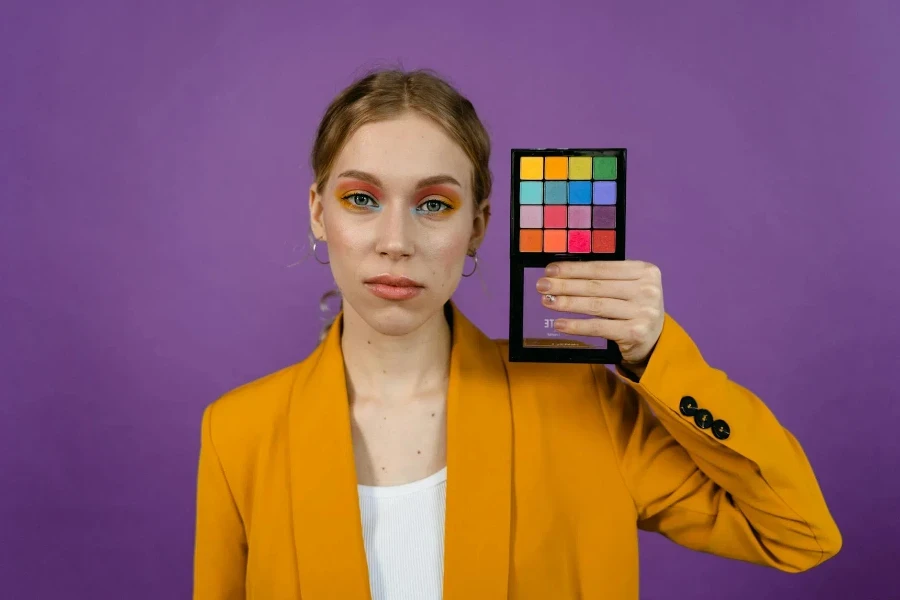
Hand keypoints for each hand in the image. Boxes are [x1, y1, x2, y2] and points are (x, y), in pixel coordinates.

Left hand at [536, 260, 664, 369]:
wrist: (655, 340)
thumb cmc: (634, 308)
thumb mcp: (628, 287)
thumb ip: (604, 278)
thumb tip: (562, 274)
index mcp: (645, 271)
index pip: (601, 267)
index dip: (574, 268)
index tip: (551, 269)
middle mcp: (647, 290)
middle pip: (596, 286)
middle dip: (565, 285)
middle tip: (542, 285)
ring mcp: (643, 312)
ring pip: (595, 306)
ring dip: (567, 303)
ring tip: (547, 301)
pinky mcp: (636, 333)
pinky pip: (598, 327)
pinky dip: (576, 325)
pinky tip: (559, 323)